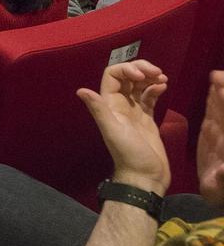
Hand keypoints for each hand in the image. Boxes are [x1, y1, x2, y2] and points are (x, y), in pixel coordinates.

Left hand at [78, 60, 170, 193]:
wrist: (145, 176)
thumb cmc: (129, 154)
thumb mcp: (113, 130)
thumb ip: (99, 110)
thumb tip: (81, 91)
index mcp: (109, 104)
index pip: (113, 75)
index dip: (127, 69)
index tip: (142, 76)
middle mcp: (120, 105)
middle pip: (127, 77)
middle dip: (141, 69)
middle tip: (157, 72)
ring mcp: (134, 111)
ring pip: (139, 85)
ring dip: (150, 77)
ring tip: (162, 78)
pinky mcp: (147, 118)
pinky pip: (150, 97)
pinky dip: (156, 88)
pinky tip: (163, 86)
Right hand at [198, 70, 223, 206]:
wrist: (218, 198)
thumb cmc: (221, 193)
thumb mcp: (222, 186)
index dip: (223, 105)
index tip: (221, 88)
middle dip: (223, 94)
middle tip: (218, 75)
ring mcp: (220, 135)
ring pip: (220, 110)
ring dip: (219, 94)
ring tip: (216, 77)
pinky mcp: (213, 137)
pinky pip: (214, 115)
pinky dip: (214, 102)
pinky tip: (213, 90)